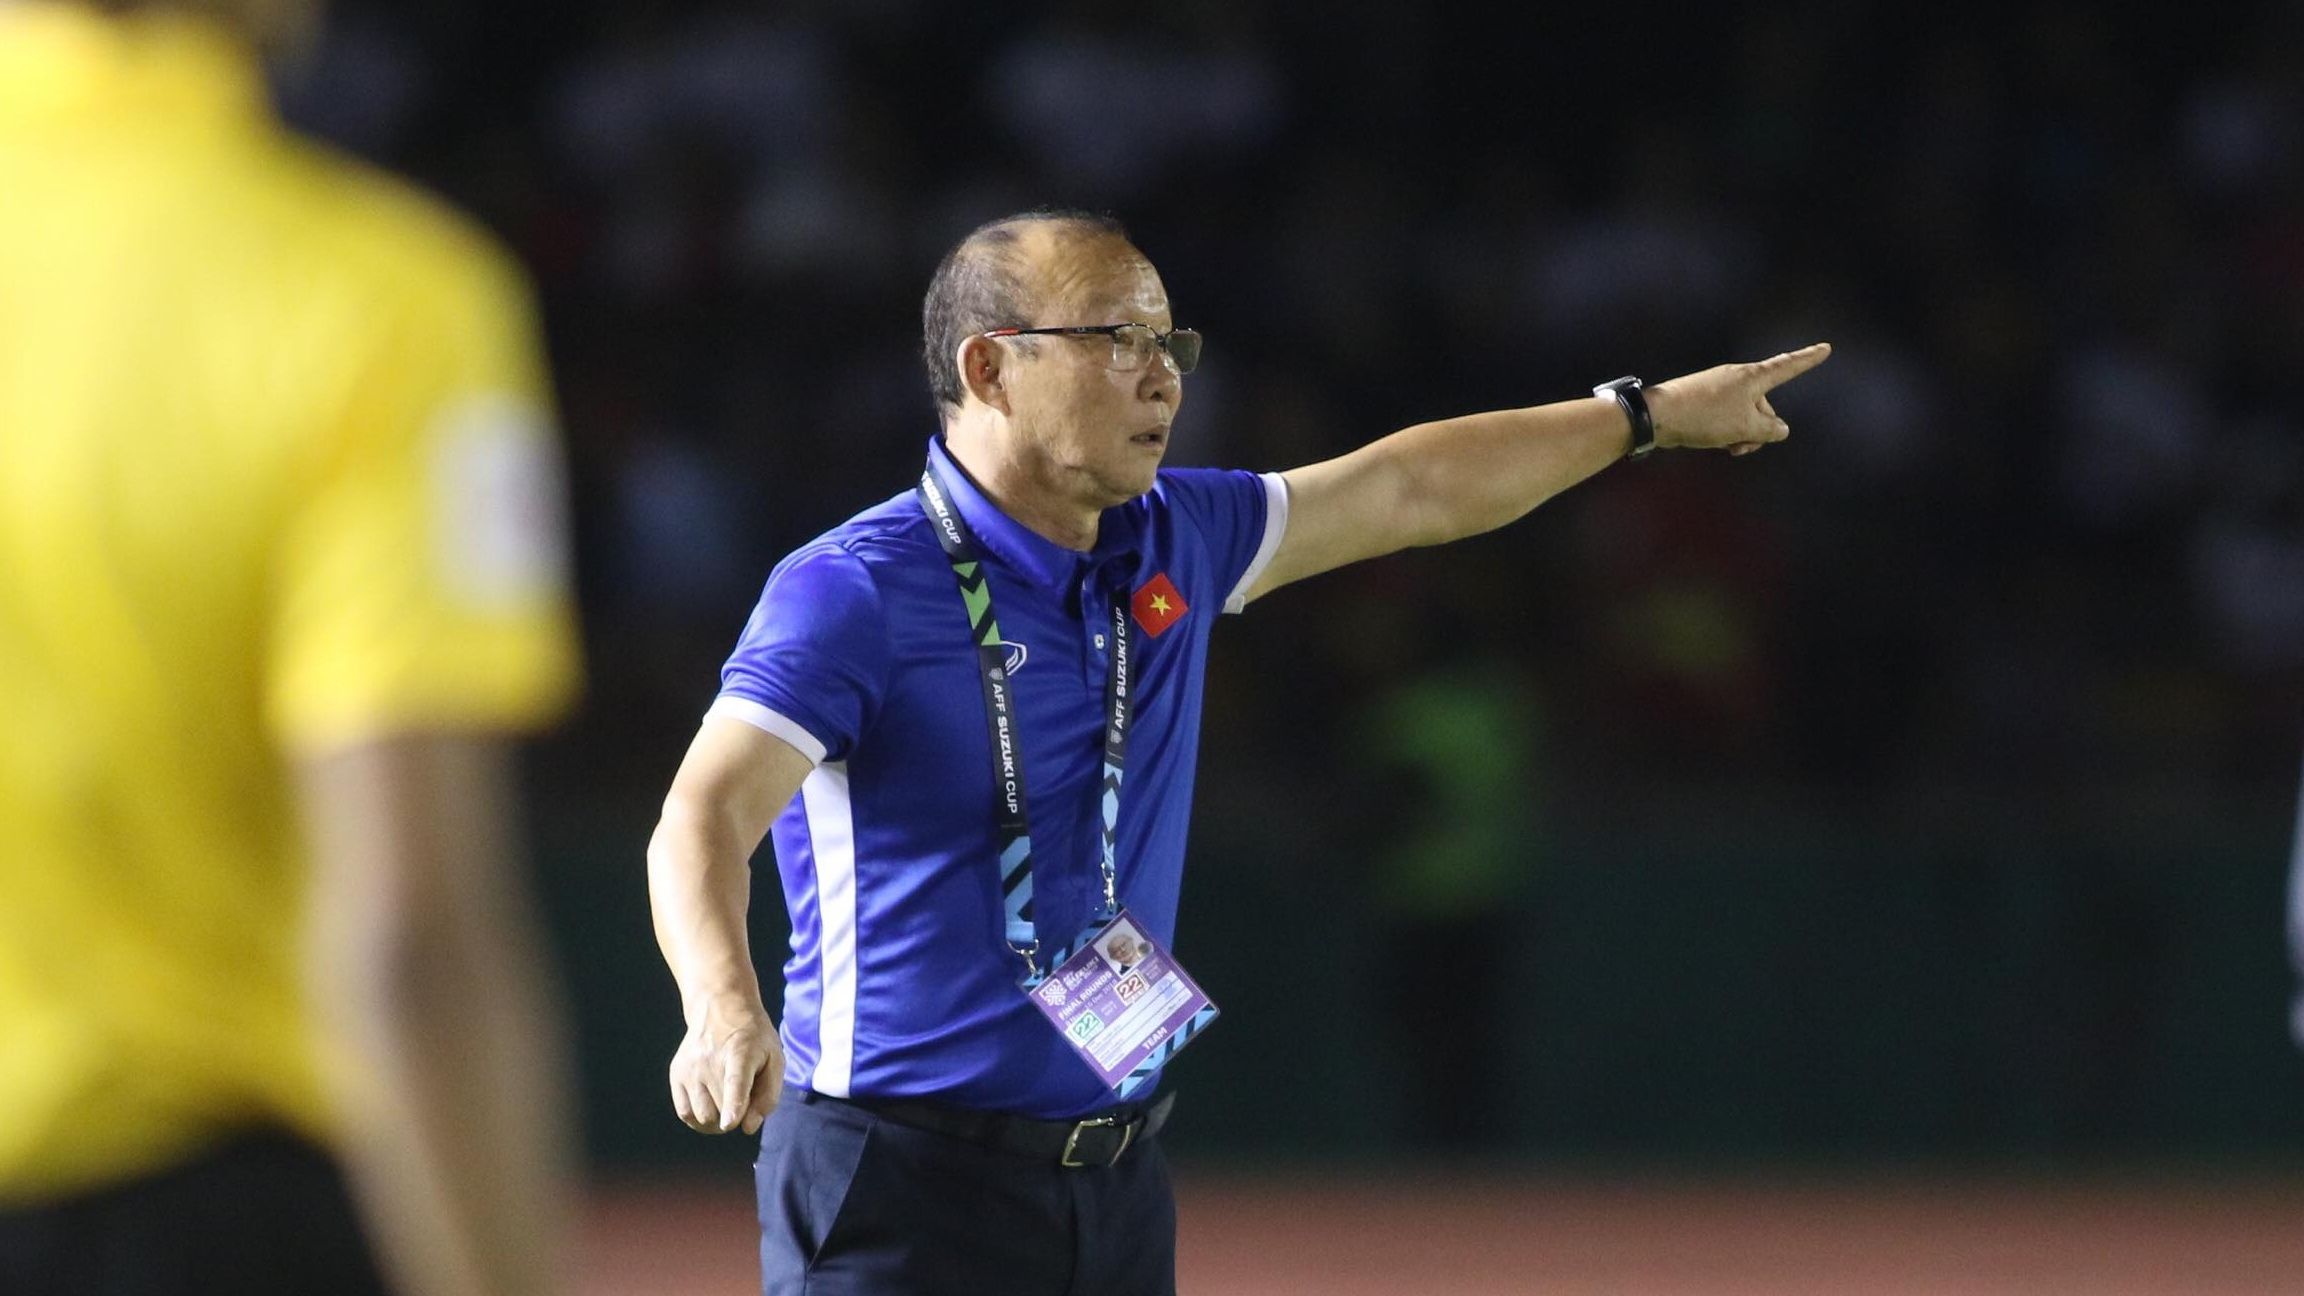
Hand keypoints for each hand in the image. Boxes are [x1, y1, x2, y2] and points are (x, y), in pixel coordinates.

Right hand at [669, 995, 782, 1134]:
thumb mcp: (775, 1059)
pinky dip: (699, 1119)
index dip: (733, 1104)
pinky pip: (685, 1113)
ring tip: (728, 1102)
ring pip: (703, 1117)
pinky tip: (711, 1107)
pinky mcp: (677, 1073)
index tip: (729, 1124)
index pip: (735, 1082)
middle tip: (744, 1093)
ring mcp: (690, 1067)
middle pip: (722, 1110)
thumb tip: (748, 1128)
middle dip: (737, 1114)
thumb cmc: (753, 1039)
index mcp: (740, 1052)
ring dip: (718, 1120)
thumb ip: (768, 1095)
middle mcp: (710, 1059)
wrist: (720, 1008)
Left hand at [1644, 342, 1831, 455]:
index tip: (1825, 348)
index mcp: (1752, 377)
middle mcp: (1738, 378)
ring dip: (1742, 435)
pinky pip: (1727, 418)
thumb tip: (1780, 429)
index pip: (1788, 367)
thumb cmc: (1705, 416)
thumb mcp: (1746, 427)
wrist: (1657, 415)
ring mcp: (1720, 389)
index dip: (1808, 360)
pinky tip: (1714, 443)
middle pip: (1764, 406)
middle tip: (1740, 445)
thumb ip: (1771, 429)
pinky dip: (1726, 433)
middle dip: (1760, 429)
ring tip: (1726, 446)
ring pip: (1745, 416)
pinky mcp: (1704, 401)